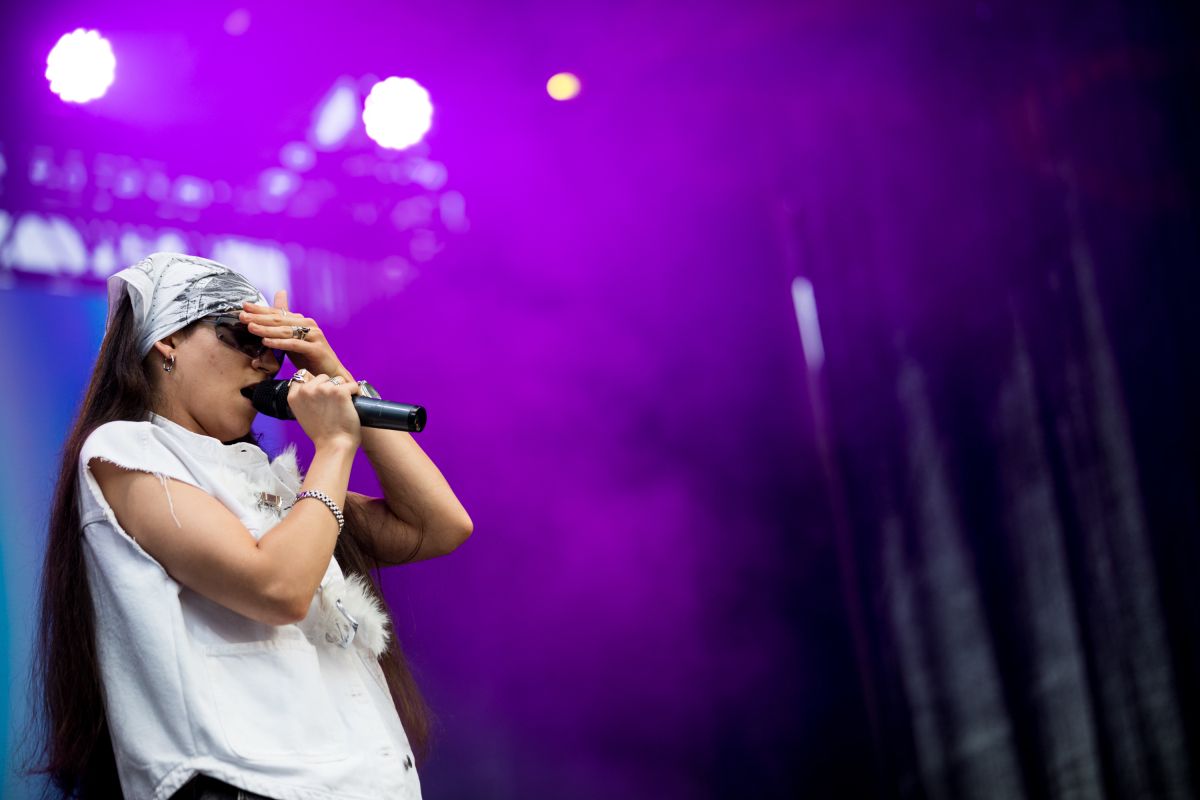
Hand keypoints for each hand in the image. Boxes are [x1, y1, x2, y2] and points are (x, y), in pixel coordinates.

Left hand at [240, 290, 356, 384]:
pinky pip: (294, 344)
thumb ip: (281, 326)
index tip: (243, 306)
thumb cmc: (309, 358)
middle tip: (242, 316)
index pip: (278, 312)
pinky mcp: (316, 349)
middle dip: (259, 317)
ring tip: (250, 328)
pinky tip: (266, 342)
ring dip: (266, 329)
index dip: (260, 309)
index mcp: (302, 321)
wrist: (330, 375)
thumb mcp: (292, 340)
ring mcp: (314, 336)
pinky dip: (279, 343)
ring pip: (286, 331)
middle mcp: (309, 325)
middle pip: (280, 319)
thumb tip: (273, 305)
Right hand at [287, 372, 361, 449]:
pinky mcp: (340, 391)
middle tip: (332, 405)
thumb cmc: (321, 433)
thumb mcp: (301, 413)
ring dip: (342, 389)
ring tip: (340, 407)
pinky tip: (351, 405)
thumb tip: (311, 386)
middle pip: (322, 376)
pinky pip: (352, 385)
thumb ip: (303, 398)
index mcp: (293, 395)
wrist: (333, 445)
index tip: (320, 396)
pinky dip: (355, 393)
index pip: (303, 375)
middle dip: (329, 386)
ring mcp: (323, 389)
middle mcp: (306, 389)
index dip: (314, 383)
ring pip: (337, 379)